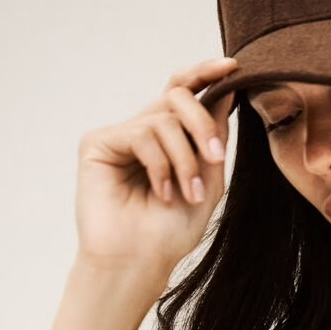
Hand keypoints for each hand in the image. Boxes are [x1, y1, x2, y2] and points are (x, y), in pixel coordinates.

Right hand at [74, 57, 237, 294]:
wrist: (140, 262)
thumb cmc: (171, 232)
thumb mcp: (209, 182)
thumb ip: (215, 138)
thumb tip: (226, 92)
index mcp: (170, 140)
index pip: (186, 94)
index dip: (206, 75)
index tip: (232, 67)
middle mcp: (144, 132)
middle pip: (178, 96)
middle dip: (203, 123)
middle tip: (215, 157)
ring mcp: (121, 136)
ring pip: (165, 118)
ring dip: (184, 159)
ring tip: (187, 193)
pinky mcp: (98, 143)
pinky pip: (141, 133)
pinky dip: (160, 165)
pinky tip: (161, 193)